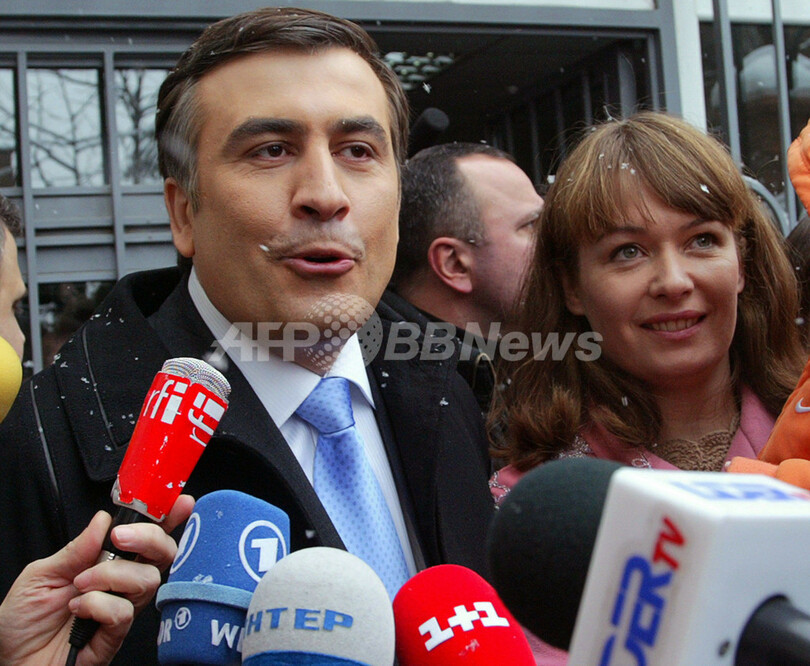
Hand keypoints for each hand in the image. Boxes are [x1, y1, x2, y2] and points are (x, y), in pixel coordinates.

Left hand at [0, 494, 193, 664]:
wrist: (9, 660)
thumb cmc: (23, 621)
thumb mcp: (42, 574)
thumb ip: (76, 549)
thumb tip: (103, 520)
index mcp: (108, 562)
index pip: (147, 537)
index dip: (169, 518)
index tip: (178, 503)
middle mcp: (121, 584)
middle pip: (164, 554)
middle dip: (150, 538)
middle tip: (120, 538)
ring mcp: (121, 609)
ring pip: (147, 580)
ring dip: (111, 575)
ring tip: (81, 584)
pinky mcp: (115, 636)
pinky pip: (124, 612)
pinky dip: (98, 604)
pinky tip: (79, 609)